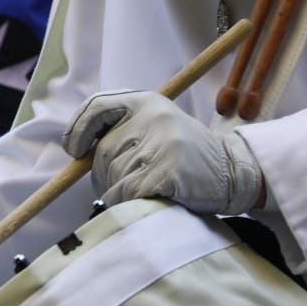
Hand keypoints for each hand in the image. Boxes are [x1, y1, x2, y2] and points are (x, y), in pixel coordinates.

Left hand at [64, 91, 263, 214]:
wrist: (232, 172)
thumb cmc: (186, 156)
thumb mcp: (157, 127)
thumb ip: (124, 130)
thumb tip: (78, 149)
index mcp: (147, 101)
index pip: (97, 106)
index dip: (79, 128)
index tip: (74, 148)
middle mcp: (152, 117)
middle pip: (101, 152)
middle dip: (105, 175)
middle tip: (130, 182)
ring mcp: (160, 143)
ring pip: (111, 177)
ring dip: (119, 192)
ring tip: (147, 190)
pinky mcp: (166, 171)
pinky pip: (126, 193)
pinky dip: (129, 204)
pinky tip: (151, 200)